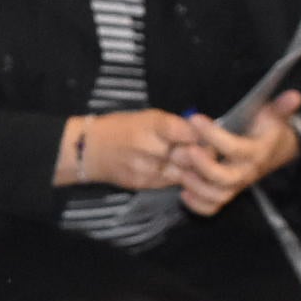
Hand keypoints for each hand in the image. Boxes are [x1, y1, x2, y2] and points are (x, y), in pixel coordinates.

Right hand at [64, 109, 198, 190]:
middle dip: (202, 154)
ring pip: (182, 172)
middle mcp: (147, 146)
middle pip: (187, 155)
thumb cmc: (121, 127)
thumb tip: (202, 134)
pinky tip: (179, 171)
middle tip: (211, 152)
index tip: (208, 135)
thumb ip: (172, 126)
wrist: (89, 149)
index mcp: (149, 124)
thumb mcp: (146, 117)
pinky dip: (178, 177)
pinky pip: (169, 182)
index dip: (200, 135)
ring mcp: (144, 168)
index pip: (184, 131)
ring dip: (193, 169)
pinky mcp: (143, 183)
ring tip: (198, 164)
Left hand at [174, 92, 300, 215]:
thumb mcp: (275, 115)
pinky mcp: (228, 194)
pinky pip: (213, 209)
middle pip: (225, 178)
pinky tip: (184, 193)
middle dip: (203, 166)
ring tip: (180, 169)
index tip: (195, 118)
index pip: (234, 148)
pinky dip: (198, 207)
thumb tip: (296, 95)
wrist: (276, 150)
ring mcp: (237, 186)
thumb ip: (282, 106)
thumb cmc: (268, 128)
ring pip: (218, 197)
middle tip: (185, 149)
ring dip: (197, 186)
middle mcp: (247, 172)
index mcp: (256, 152)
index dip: (214, 135)